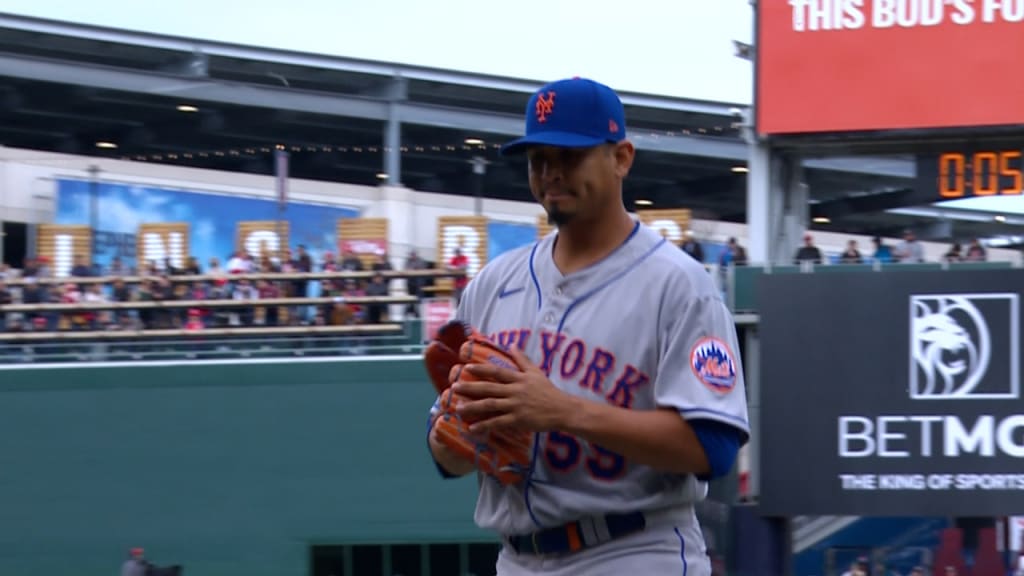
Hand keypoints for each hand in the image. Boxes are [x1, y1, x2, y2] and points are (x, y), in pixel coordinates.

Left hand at [451, 345, 576, 434]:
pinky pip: (498, 423)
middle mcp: (515, 391)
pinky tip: (473, 428)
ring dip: (473, 407)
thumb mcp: (536, 372)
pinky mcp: (518, 420)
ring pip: (490, 405)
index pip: (496, 372)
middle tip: (454, 388)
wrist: (562, 409)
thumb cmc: (548, 391)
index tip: (466, 368)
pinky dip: (485, 425)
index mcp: (518, 378)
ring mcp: (516, 406)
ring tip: (458, 408)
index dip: (481, 369)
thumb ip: (522, 359)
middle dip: (470, 388)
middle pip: (489, 388)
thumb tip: (511, 344)